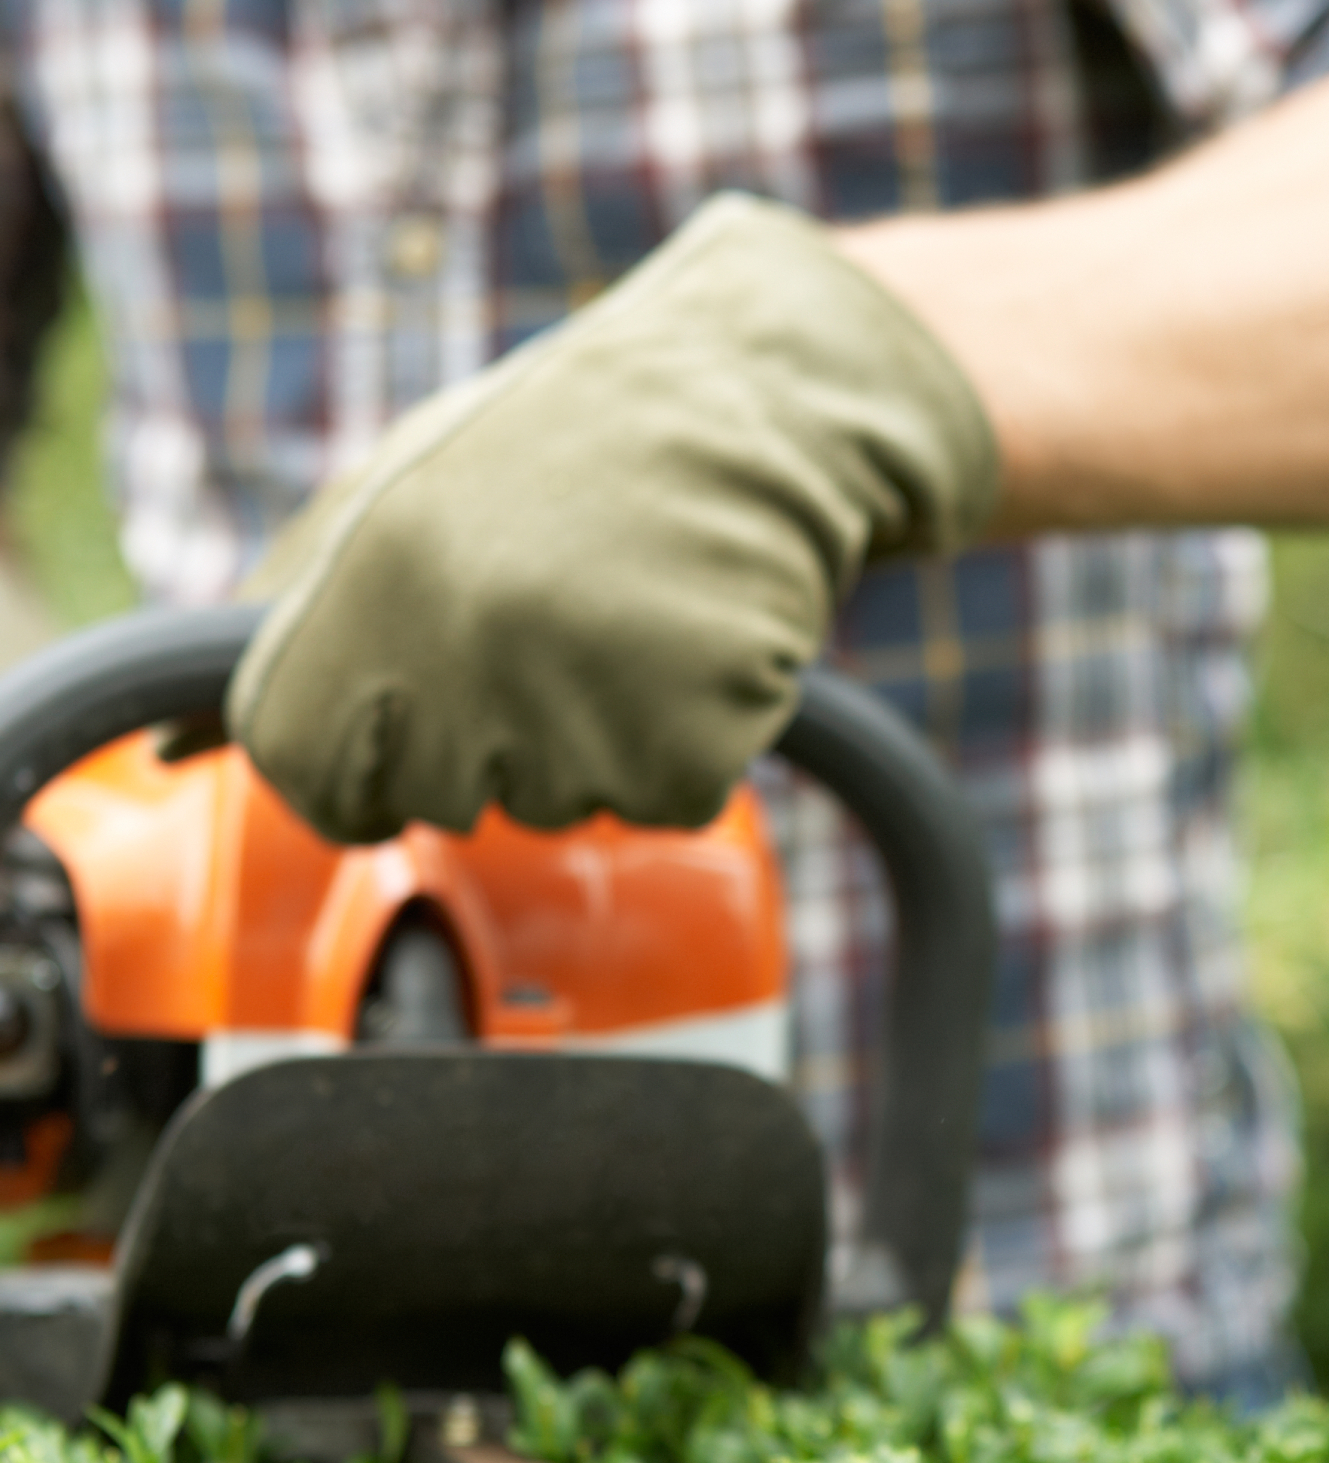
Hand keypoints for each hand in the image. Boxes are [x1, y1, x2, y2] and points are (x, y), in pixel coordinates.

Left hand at [228, 196, 996, 842]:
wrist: (760, 404)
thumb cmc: (569, 449)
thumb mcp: (398, 493)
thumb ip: (285, 612)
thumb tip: (183, 743)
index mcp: (375, 576)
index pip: (309, 769)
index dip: (362, 762)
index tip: (416, 713)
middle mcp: (467, 644)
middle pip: (447, 800)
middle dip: (499, 738)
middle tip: (558, 621)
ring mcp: (581, 701)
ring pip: (561, 806)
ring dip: (600, 737)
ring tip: (632, 617)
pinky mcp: (690, 744)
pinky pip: (664, 801)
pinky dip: (690, 744)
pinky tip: (695, 643)